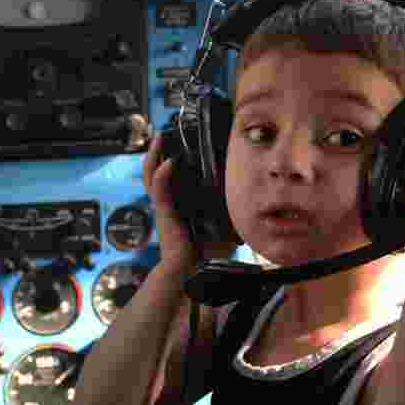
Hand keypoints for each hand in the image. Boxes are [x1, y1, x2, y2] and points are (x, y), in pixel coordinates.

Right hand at [143, 134, 235, 271]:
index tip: (181, 140)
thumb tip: (254, 200)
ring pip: (151, 175)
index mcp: (180, 203)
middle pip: (155, 170)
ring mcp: (164, 206)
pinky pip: (159, 189)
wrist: (192, 272)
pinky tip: (170, 162)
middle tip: (165, 132)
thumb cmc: (207, 253)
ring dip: (154, 155)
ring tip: (160, 138)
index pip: (171, 176)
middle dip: (158, 150)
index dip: (171, 158)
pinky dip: (162, 174)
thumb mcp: (224, 226)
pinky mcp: (164, 212)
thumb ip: (233, 213)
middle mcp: (169, 201)